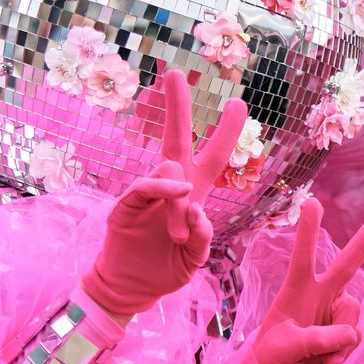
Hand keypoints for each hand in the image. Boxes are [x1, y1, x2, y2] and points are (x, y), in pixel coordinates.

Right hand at [81, 73, 248, 316]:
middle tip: (176, 73)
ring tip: (176, 235)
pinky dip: (161, 188)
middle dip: (177, 106)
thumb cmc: (166, 270)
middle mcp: (170, 187)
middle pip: (176, 139)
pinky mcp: (126, 206)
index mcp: (194, 195)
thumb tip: (194, 206)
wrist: (131, 289)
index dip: (225, 132)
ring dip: (179, 194)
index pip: (212, 156)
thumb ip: (201, 236)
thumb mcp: (194, 258)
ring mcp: (147, 194)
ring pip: (168, 166)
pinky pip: (144, 187)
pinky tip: (176, 195)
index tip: (238, 103)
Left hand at [248, 197, 363, 363]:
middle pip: (347, 266)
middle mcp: (318, 299)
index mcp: (295, 293)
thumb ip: (318, 338)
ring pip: (353, 317)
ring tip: (318, 360)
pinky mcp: (342, 339)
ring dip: (340, 342)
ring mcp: (332, 318)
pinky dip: (342, 356)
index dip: (308, 231)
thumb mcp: (286, 349)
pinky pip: (355, 340)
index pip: (303, 257)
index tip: (313, 202)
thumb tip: (350, 335)